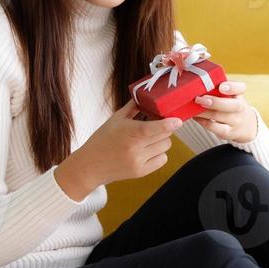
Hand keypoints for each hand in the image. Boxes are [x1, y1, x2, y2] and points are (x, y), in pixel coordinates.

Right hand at [55, 98, 181, 199]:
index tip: (178, 120)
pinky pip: (162, 159)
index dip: (168, 124)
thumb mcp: (115, 119)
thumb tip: (147, 95)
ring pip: (165, 147)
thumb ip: (133, 107)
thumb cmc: (102, 139)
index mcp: (129, 133)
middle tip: (154, 125)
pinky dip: (159, 153)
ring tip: (147, 139)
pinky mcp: (141, 172)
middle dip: (163, 129)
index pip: (154, 128)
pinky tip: (147, 150)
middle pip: (165, 136)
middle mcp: (135, 149)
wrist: (90, 165)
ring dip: (161, 140)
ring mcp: (139, 162)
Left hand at [191, 80, 256, 143]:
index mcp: (239, 95)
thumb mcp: (230, 96)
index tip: (221, 87)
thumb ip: (217, 87)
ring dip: (204, 112)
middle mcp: (240, 108)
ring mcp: (235, 121)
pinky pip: (214, 127)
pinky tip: (195, 116)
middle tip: (199, 99)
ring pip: (220, 116)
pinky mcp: (228, 132)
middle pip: (233, 105)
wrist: (245, 126)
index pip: (240, 88)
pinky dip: (203, 121)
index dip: (232, 87)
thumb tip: (197, 81)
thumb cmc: (230, 106)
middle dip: (215, 102)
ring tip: (193, 107)